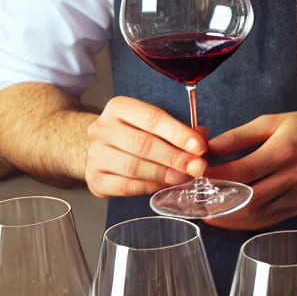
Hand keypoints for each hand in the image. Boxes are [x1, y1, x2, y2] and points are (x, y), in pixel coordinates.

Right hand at [84, 96, 206, 198]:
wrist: (101, 149)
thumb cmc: (134, 133)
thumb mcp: (154, 124)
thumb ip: (179, 130)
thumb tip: (201, 139)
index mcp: (119, 107)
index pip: (152, 118)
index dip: (178, 133)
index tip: (199, 147)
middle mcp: (102, 128)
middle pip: (143, 144)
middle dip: (175, 157)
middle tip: (196, 167)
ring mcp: (95, 155)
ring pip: (134, 167)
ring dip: (164, 174)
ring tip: (182, 177)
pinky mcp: (95, 179)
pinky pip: (126, 186)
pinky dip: (148, 187)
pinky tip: (162, 185)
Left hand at [200, 107, 296, 230]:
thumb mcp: (271, 121)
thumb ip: (238, 136)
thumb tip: (208, 149)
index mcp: (284, 151)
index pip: (241, 171)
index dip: (215, 177)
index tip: (196, 176)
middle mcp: (293, 176)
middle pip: (247, 198)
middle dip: (217, 201)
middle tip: (194, 199)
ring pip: (256, 215)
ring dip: (229, 216)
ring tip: (207, 210)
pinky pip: (269, 220)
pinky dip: (247, 221)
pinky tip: (232, 216)